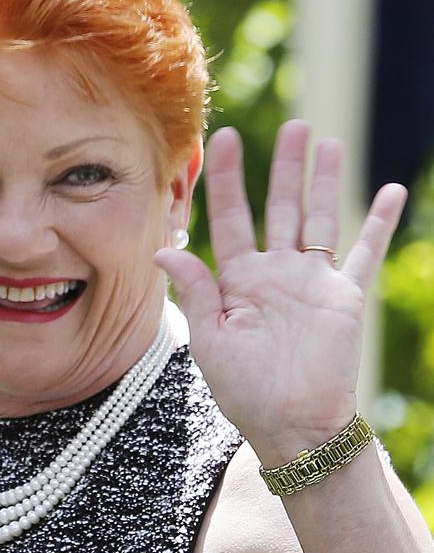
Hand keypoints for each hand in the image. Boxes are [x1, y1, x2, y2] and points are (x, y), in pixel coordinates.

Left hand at [155, 120, 406, 465]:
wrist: (293, 426)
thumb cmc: (245, 391)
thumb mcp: (210, 340)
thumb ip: (196, 289)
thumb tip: (162, 247)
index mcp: (239, 281)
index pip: (231, 218)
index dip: (228, 179)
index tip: (225, 138)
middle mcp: (276, 274)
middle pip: (281, 208)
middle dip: (285, 167)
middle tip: (292, 127)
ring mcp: (313, 282)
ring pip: (321, 218)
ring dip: (325, 181)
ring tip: (328, 142)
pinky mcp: (346, 297)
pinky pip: (366, 252)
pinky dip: (380, 223)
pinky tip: (390, 191)